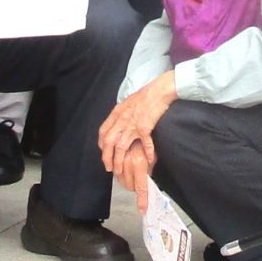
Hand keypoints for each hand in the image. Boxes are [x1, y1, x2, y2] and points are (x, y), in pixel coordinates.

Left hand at [98, 71, 176, 208]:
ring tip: (121, 171)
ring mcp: (133, 124)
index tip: (104, 154)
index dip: (102, 145)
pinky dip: (146, 153)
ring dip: (120, 161)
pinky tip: (148, 161)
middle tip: (109, 168)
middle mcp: (122, 119)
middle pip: (109, 142)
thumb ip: (121, 114)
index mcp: (117, 113)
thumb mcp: (128, 103)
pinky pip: (144, 144)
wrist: (159, 89)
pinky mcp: (145, 127)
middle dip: (107, 158)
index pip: (103, 132)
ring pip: (121, 147)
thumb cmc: (146, 95)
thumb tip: (118, 124)